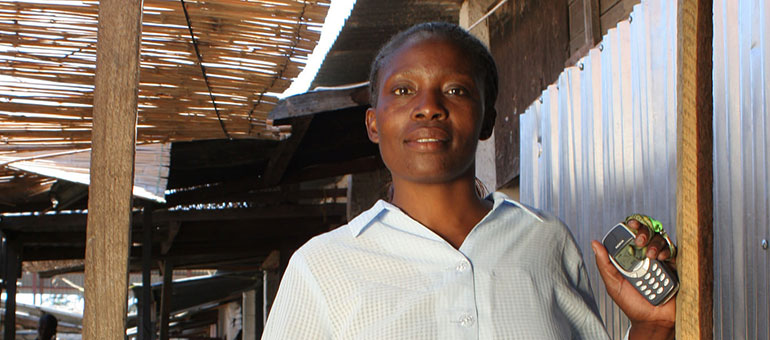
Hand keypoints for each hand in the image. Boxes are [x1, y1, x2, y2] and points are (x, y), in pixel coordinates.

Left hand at [591, 219, 675, 339]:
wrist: (652, 321)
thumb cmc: (632, 304)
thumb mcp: (613, 284)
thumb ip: (605, 265)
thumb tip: (594, 244)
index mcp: (630, 257)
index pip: (631, 235)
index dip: (631, 226)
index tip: (630, 224)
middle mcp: (645, 255)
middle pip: (647, 232)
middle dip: (643, 231)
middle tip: (639, 241)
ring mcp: (659, 260)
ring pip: (660, 239)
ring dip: (654, 243)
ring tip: (650, 255)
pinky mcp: (673, 266)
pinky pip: (673, 252)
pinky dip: (666, 251)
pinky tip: (660, 258)